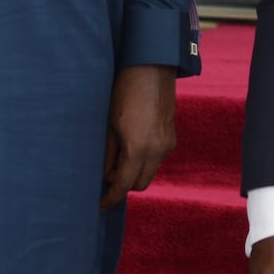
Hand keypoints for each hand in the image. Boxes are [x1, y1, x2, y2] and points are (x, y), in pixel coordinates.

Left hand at [100, 64, 176, 209]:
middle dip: (124, 184)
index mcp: (138, 149)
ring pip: (150, 171)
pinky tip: (134, 142)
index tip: (100, 204)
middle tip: (108, 171)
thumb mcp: (109, 125)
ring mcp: (167, 144)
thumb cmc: (124, 93)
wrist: (151, 68)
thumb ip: (106, 155)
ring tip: (120, 153)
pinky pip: (157, 158)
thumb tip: (103, 175)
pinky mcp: (172, 136)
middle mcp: (157, 151)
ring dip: (135, 171)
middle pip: (139, 184)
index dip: (110, 198)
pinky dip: (145, 159)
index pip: (123, 186)